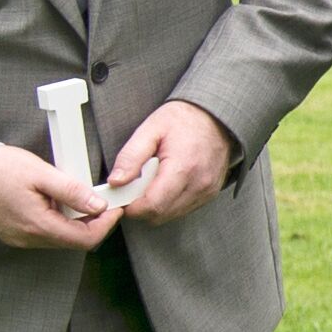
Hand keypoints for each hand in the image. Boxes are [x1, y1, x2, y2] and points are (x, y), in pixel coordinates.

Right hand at [0, 143, 122, 253]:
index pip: (85, 239)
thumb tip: (98, 204)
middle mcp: (28, 238)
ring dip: (74, 220)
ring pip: (60, 237)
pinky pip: (45, 233)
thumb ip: (72, 191)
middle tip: (98, 199)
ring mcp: (20, 239)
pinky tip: (54, 202)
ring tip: (73, 196)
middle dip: (92, 221)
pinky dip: (57, 220)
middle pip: (74, 240)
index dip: (105, 225)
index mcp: (37, 226)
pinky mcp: (14, 234)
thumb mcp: (41, 173)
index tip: (114, 208)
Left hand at [100, 100, 234, 224]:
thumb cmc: (182, 120)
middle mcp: (199, 184)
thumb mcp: (150, 129)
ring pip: (171, 215)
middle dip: (141, 207)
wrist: (216, 116)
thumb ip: (130, 157)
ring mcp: (207, 191)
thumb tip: (115, 182)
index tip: (121, 197)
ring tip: (151, 182)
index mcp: (183, 168)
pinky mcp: (210, 193)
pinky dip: (169, 203)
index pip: (152, 205)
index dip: (131, 207)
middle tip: (133, 188)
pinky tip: (166, 184)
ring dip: (155, 206)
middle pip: (160, 215)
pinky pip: (183, 209)